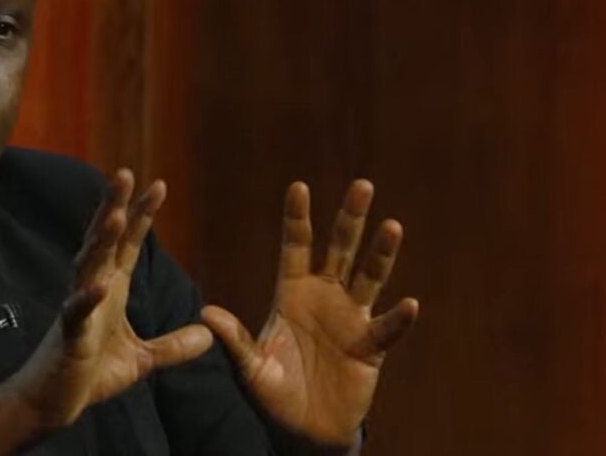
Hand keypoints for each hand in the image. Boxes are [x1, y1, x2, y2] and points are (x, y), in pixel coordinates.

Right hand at [4, 169, 213, 430]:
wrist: (49, 404)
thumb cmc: (88, 375)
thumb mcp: (141, 360)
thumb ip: (173, 346)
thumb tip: (208, 336)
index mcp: (111, 290)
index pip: (129, 244)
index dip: (141, 215)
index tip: (159, 185)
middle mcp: (93, 290)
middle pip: (105, 241)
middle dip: (115, 207)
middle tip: (125, 173)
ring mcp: (78, 310)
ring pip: (89, 266)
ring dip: (101, 241)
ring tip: (113, 215)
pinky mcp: (69, 336)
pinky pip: (77, 313)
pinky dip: (88, 298)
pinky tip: (101, 284)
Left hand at [201, 180, 418, 448]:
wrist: (304, 428)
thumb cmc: (274, 392)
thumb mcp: (250, 366)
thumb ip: (234, 339)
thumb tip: (205, 313)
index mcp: (292, 292)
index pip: (295, 246)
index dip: (297, 217)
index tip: (299, 186)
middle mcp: (324, 296)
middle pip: (339, 249)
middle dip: (350, 218)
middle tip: (362, 185)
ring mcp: (351, 318)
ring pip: (369, 277)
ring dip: (381, 253)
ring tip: (392, 226)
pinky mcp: (371, 347)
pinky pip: (386, 329)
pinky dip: (398, 319)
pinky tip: (409, 305)